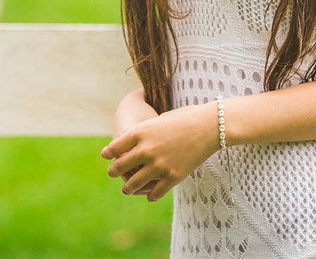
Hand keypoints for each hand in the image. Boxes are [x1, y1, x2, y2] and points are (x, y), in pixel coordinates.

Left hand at [101, 102, 218, 201]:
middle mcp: (146, 149)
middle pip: (120, 166)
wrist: (209, 126)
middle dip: (114, 172)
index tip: (106, 157)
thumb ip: (145, 132)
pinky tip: (150, 196)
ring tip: (127, 190)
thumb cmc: (185, 118)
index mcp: (140, 132)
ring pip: (134, 184)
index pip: (114, 147)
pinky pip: (155, 193)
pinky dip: (150, 196)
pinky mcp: (173, 177)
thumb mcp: (159, 120)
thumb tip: (135, 141)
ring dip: (128, 189)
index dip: (107, 154)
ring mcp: (159, 165)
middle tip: (112, 173)